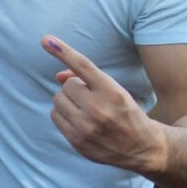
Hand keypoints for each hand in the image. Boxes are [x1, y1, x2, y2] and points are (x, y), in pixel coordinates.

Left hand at [41, 34, 162, 171]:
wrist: (142, 147)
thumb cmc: (126, 112)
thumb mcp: (116, 90)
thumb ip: (88, 78)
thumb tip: (58, 75)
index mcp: (113, 92)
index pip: (83, 66)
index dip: (63, 51)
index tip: (45, 40)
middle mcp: (99, 109)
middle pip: (67, 85)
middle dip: (75, 87)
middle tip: (89, 97)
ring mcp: (87, 128)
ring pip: (58, 99)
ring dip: (67, 100)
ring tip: (84, 108)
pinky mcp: (77, 141)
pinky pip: (55, 116)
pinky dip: (62, 113)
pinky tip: (78, 119)